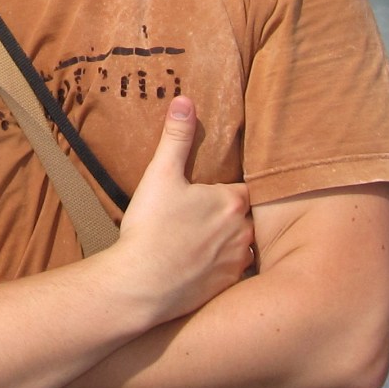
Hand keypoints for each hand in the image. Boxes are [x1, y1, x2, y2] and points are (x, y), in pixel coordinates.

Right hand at [109, 97, 253, 325]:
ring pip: (242, 246)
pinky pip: (232, 272)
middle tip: (203, 217)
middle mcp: (244, 232)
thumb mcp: (161, 175)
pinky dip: (220, 268)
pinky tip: (198, 267)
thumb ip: (176, 138)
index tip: (212, 192)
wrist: (142, 284)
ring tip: (201, 243)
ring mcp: (238, 262)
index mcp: (232, 201)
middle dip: (230, 216)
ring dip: (228, 243)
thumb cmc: (151, 228)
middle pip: (246, 217)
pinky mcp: (228, 287)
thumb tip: (184, 101)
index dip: (228, 189)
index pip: (244, 189)